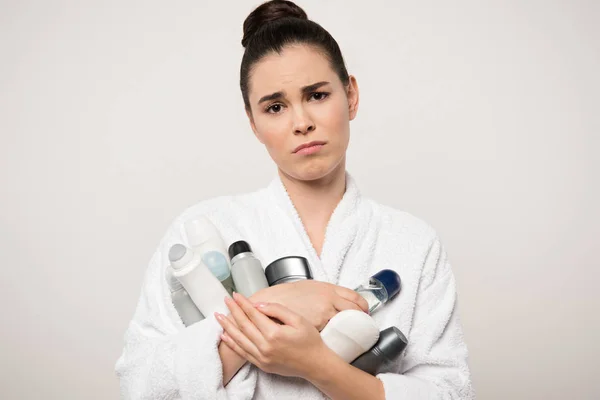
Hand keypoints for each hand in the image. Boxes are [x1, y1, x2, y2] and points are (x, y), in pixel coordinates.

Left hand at [216, 292, 331, 379]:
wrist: (315, 365)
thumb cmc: (309, 341)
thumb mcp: (298, 320)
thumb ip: (277, 310)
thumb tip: (258, 305)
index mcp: (274, 334)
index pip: (253, 314)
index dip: (243, 303)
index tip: (236, 294)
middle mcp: (265, 347)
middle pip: (244, 325)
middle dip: (233, 311)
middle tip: (226, 300)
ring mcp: (262, 358)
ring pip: (239, 339)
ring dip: (228, 326)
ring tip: (218, 316)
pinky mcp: (261, 365)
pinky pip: (242, 353)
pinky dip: (232, 344)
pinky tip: (225, 335)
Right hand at [248, 280, 368, 330]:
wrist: (269, 303)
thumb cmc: (288, 294)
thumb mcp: (310, 286)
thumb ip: (326, 292)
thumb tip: (340, 298)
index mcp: (328, 290)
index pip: (356, 298)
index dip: (364, 307)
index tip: (365, 311)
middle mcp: (328, 303)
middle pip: (356, 312)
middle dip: (362, 319)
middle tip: (364, 324)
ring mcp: (323, 317)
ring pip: (347, 326)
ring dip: (352, 330)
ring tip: (354, 334)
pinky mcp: (315, 329)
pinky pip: (333, 335)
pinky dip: (338, 339)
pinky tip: (338, 341)